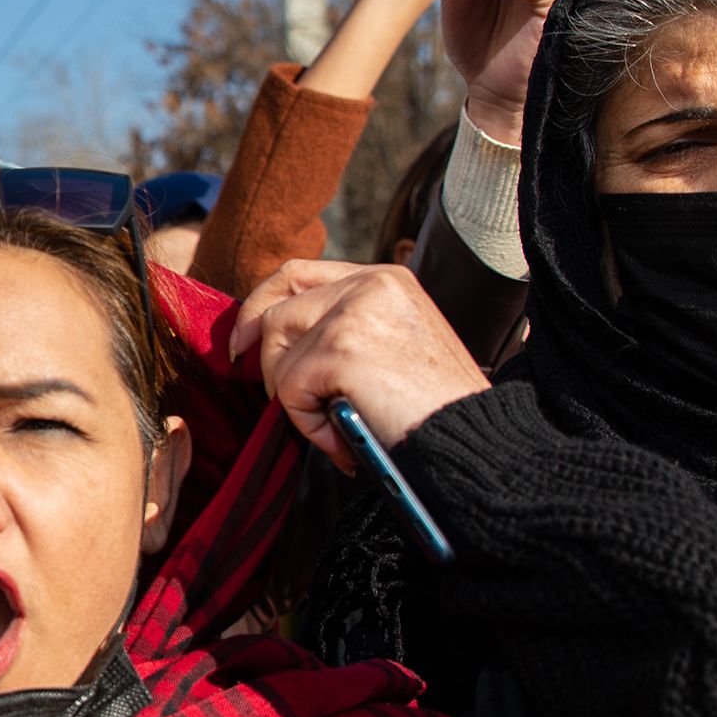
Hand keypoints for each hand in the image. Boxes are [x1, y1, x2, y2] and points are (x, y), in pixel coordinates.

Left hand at [228, 259, 488, 469]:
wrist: (473, 442)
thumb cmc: (432, 410)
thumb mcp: (392, 347)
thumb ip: (342, 328)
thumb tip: (266, 339)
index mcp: (385, 279)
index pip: (296, 274)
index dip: (260, 306)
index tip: (243, 343)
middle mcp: (370, 284)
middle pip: (276, 311)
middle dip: (269, 362)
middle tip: (292, 403)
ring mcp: (355, 312)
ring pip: (277, 354)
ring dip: (297, 401)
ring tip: (341, 424)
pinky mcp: (341, 349)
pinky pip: (288, 390)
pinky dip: (309, 424)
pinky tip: (346, 435)